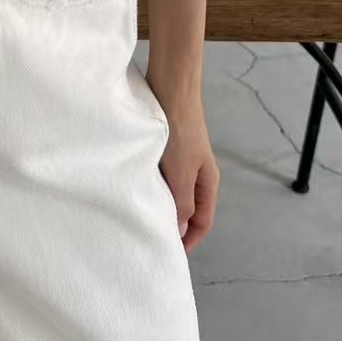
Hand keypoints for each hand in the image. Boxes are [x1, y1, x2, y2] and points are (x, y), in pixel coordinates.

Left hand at [149, 77, 219, 252]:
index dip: (188, 240)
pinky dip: (150, 186)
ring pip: (171, 192)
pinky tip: (134, 188)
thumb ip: (182, 202)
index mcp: (207, 181)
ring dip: (159, 204)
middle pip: (186, 208)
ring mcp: (179, 160)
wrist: (170, 88)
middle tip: (150, 237)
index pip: (202, 221)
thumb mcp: (181, 172)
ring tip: (140, 216)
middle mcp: (195, 173)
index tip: (169, 252)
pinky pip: (159, 176)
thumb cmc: (180, 129)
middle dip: (172, 224)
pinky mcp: (164, 149)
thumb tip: (181, 230)